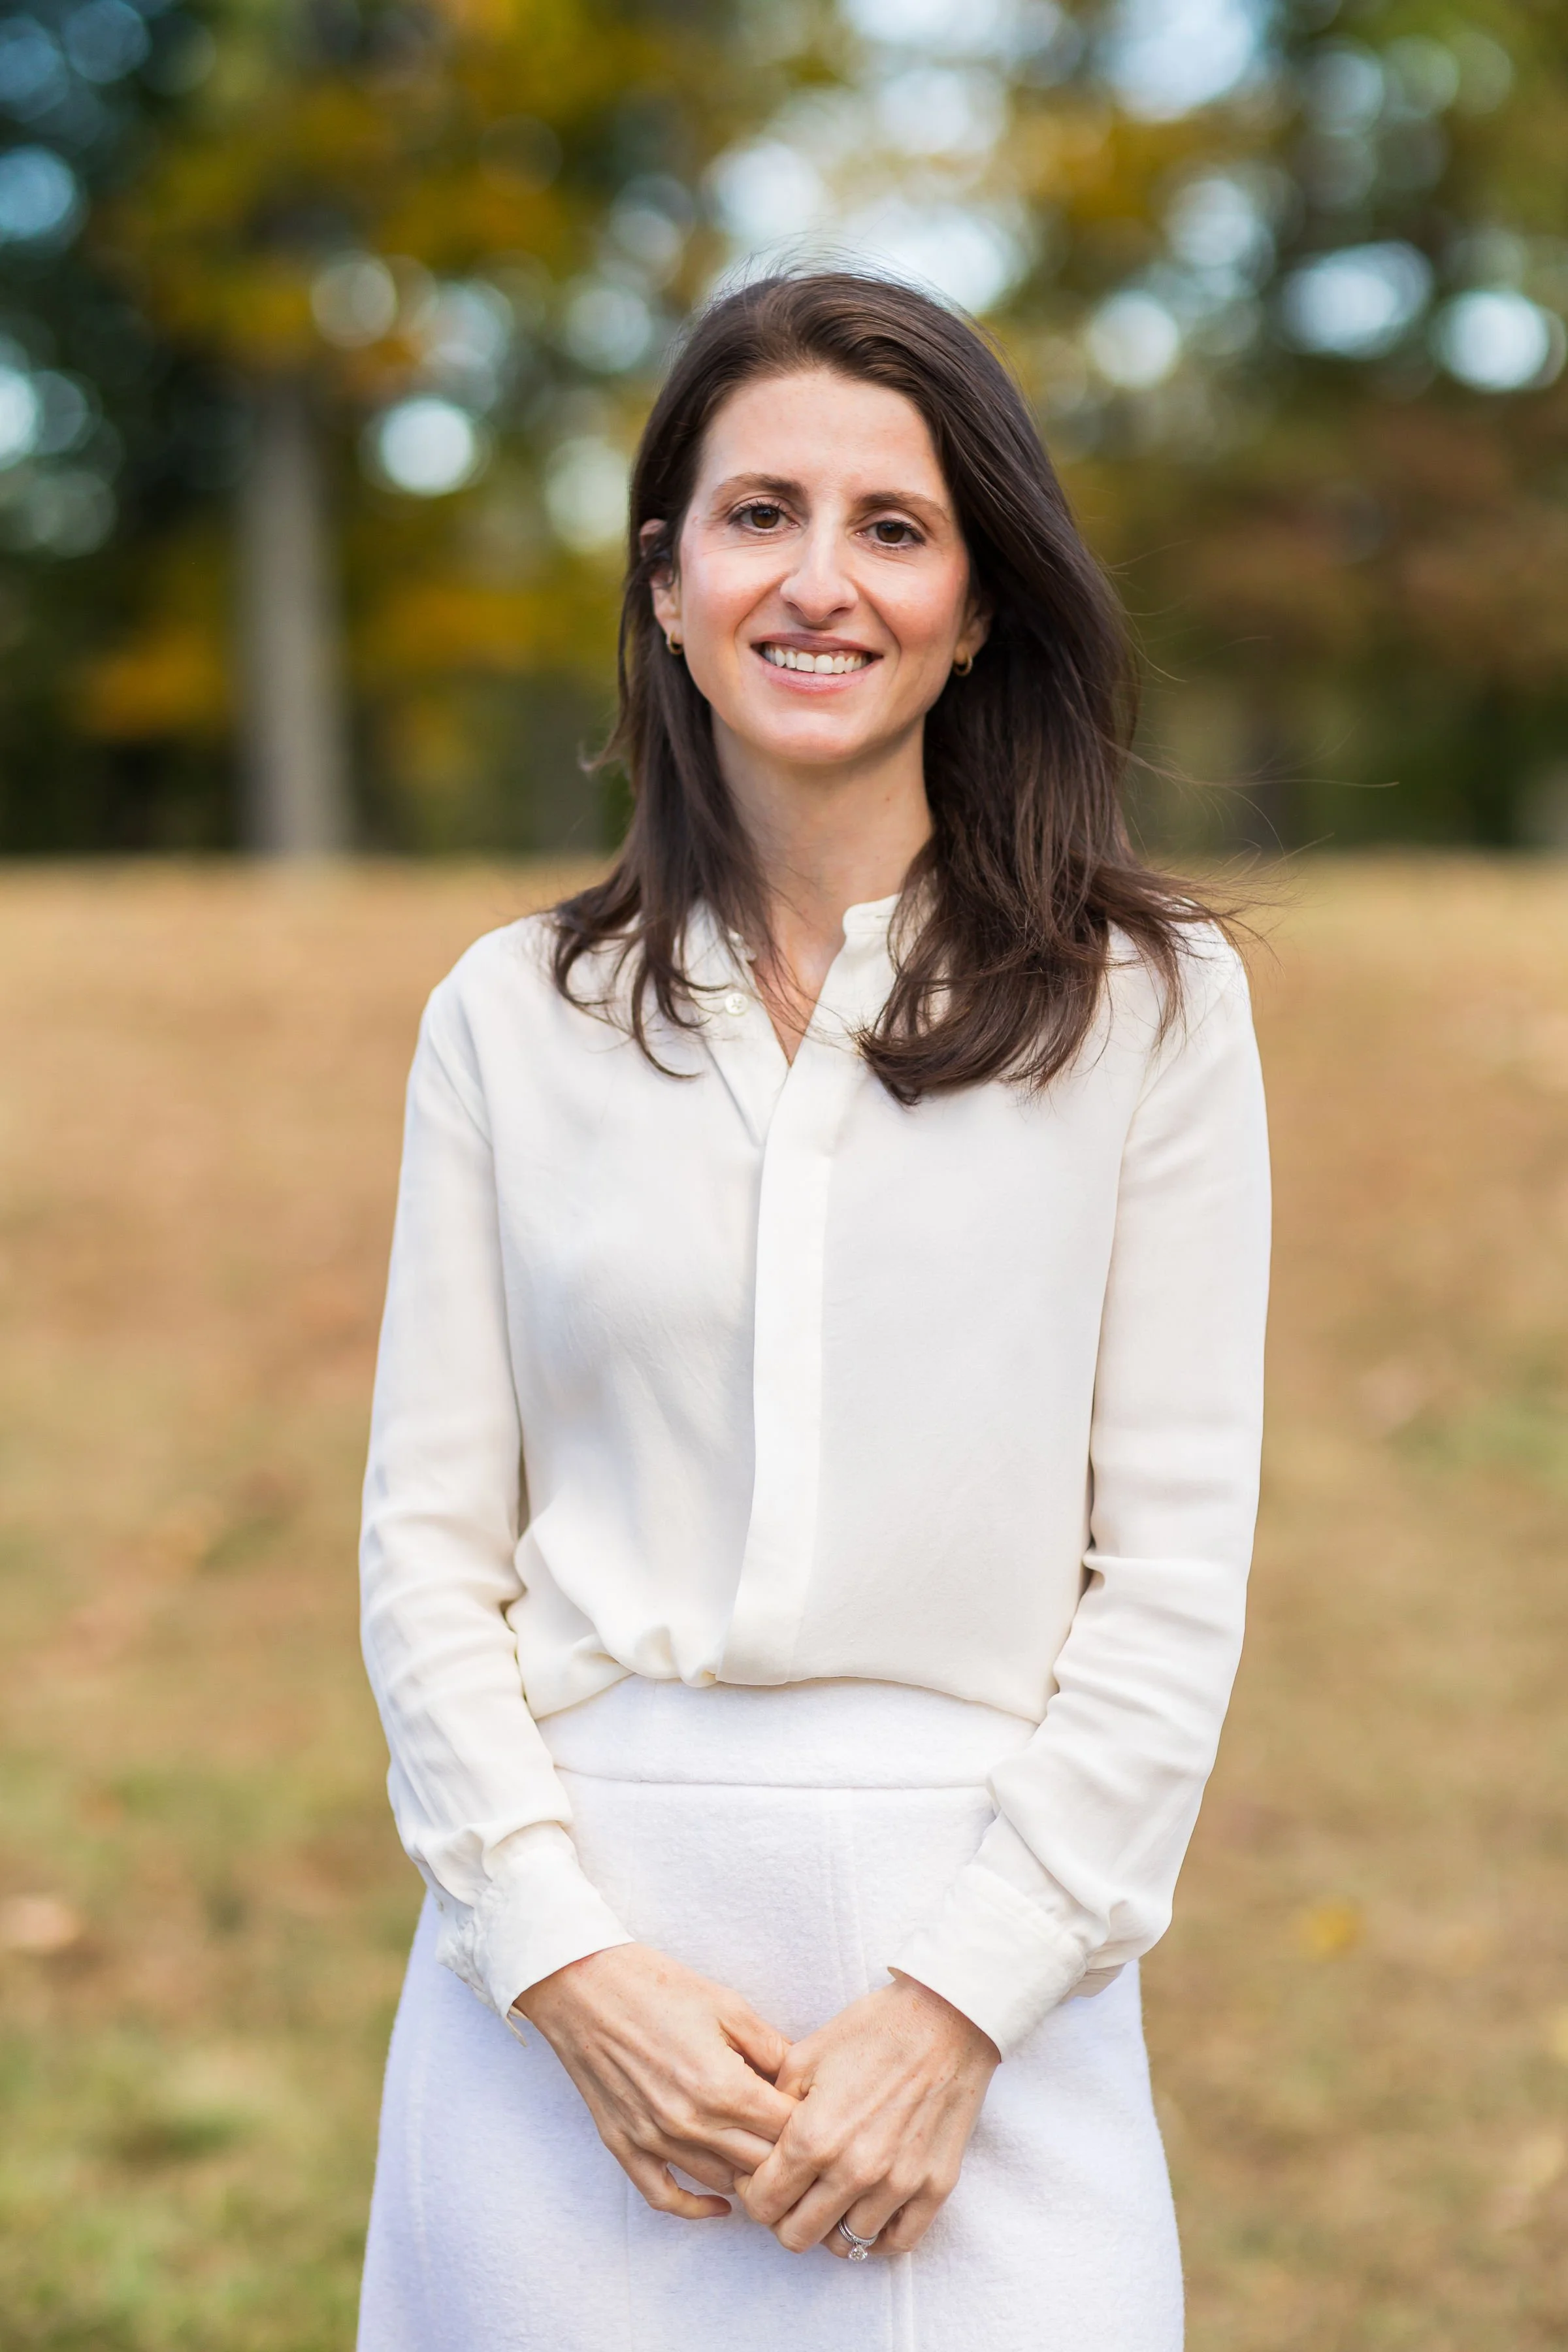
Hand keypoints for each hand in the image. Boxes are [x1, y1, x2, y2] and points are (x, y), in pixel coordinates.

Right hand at [513, 1943, 796, 2220]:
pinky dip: (694, 2208)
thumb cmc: (658, 1987)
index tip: (820, 2115)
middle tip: (802, 2141)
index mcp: (723, 2086)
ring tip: (766, 2160)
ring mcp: (654, 2140)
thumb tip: (803, 2079)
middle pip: (759, 2164)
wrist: (585, 1985)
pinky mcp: (624, 2145)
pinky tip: (720, 2205)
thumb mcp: (728, 2005)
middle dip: (786, 2155)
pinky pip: (663, 2196)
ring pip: (720, 2182)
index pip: (787, 2132)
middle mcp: (690, 2123)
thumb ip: (771, 2048)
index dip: (810, 2124)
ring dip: (746, 2176)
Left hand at [734, 1973, 997, 2257]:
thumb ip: (771, 2109)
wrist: (944, 2019)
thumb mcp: (804, 2058)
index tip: (760, 2177)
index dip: (753, 2194)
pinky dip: (877, 2236)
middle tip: (791, 2190)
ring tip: (830, 2194)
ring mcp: (898, 2184)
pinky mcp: (935, 2187)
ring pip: (846, 2244)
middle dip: (784, 2216)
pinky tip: (867, 2209)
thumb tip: (754, 2145)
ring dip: (831, 2224)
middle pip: (798, 2237)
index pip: (763, 2205)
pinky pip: (898, 2242)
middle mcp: (855, 2171)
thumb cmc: (871, 2030)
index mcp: (814, 2137)